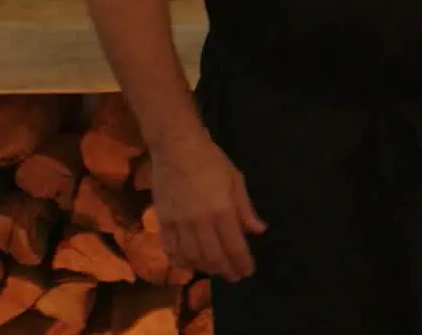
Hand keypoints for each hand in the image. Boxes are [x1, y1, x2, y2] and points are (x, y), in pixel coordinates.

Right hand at [149, 128, 267, 280]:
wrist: (176, 147)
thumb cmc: (211, 160)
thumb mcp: (235, 180)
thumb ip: (246, 209)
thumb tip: (258, 231)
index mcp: (222, 211)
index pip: (234, 247)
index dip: (242, 263)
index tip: (248, 271)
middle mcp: (200, 222)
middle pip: (214, 257)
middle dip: (226, 270)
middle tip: (234, 276)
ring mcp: (179, 224)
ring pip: (192, 258)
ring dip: (206, 269)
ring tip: (215, 270)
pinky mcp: (163, 222)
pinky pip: (171, 250)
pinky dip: (181, 261)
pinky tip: (190, 264)